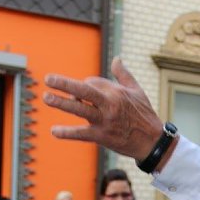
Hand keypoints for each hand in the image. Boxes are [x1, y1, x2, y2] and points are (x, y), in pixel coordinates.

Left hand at [44, 58, 163, 161]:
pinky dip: (68, 133)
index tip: (81, 95)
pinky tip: (55, 131)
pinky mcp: (102, 137)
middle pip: (84, 90)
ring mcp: (105, 121)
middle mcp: (109, 105)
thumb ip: (124, 74)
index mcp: (116, 92)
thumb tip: (117, 58)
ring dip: (62, 103)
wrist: (152, 142)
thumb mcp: (137, 91)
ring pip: (80, 109)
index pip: (91, 83)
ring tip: (46, 97)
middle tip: (48, 79)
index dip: (82, 86)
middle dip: (65, 84)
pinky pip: (81, 134)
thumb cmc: (145, 115)